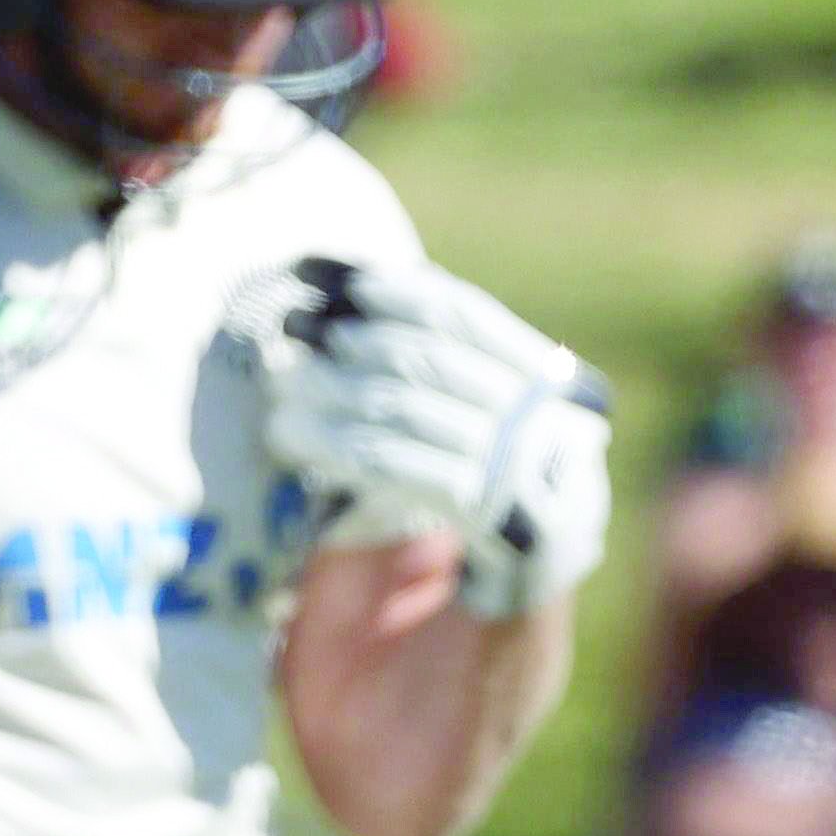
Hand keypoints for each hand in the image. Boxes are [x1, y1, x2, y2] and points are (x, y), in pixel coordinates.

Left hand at [263, 258, 617, 620]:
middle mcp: (528, 411)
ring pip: (397, 410)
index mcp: (540, 373)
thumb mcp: (512, 403)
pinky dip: (335, 444)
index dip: (406, 297)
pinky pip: (388, 463)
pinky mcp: (472, 505)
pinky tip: (295, 437)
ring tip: (285, 387)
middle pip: (424, 362)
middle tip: (316, 341)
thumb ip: (457, 359)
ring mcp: (504, 460)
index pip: (467, 317)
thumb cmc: (515, 459)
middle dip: (360, 346)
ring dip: (331, 393)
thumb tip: (358, 309)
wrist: (550, 547)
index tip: (358, 289)